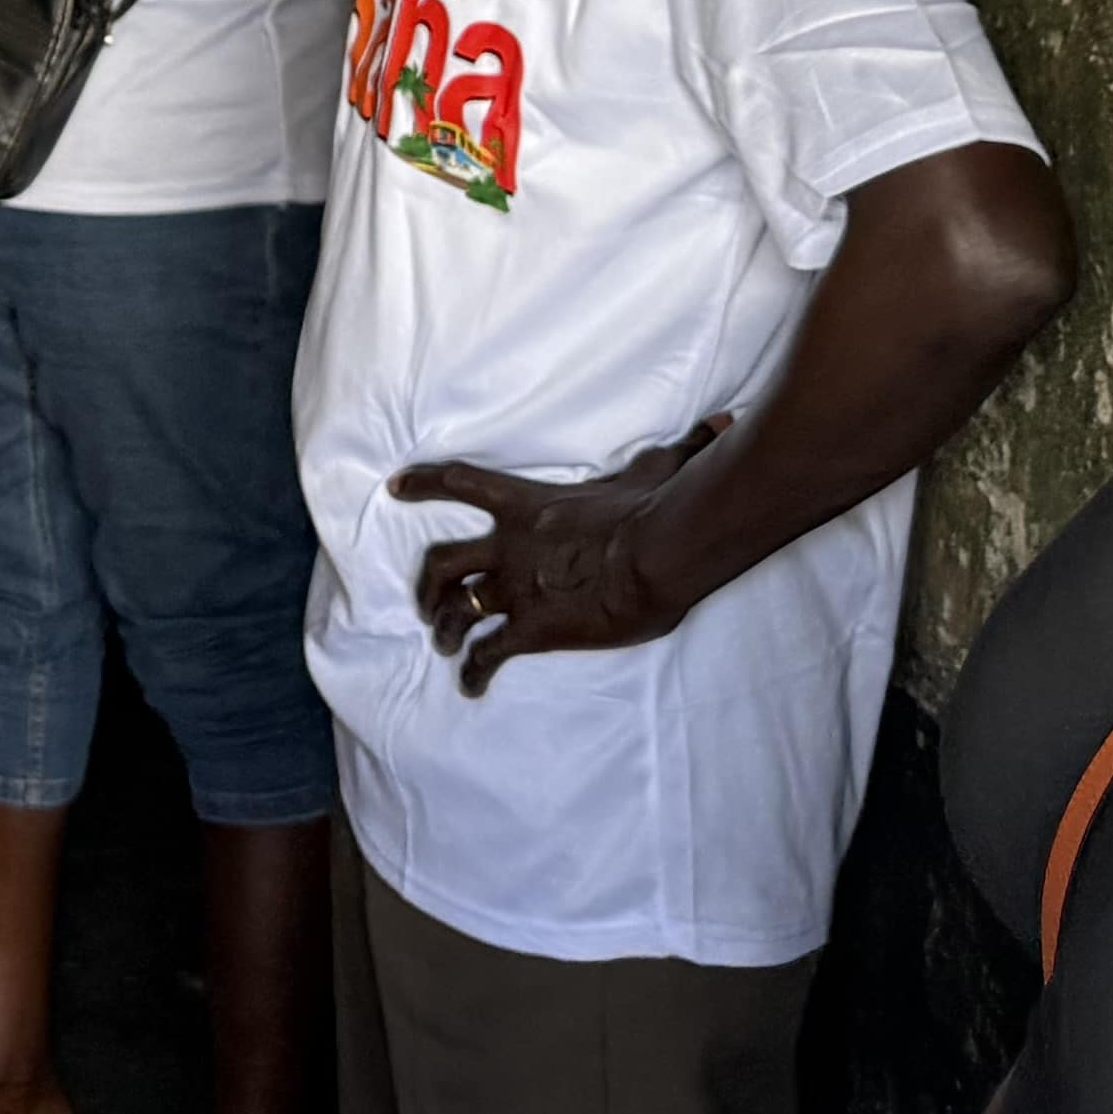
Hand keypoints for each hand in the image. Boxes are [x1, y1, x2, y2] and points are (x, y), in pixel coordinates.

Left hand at [392, 418, 730, 695]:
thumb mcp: (658, 469)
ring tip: (444, 646)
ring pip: (457, 611)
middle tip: (425, 602)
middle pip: (444, 561)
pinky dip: (474, 671)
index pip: (460, 483)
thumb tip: (718, 427)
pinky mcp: (532, 629)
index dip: (423, 484)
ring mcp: (516, 589)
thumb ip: (673, 452)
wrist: (655, 553)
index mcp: (527, 504)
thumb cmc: (656, 508)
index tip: (394, 486)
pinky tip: (471, 686)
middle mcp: (509, 546)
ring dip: (444, 629)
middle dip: (428, 584)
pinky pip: (488, 653)